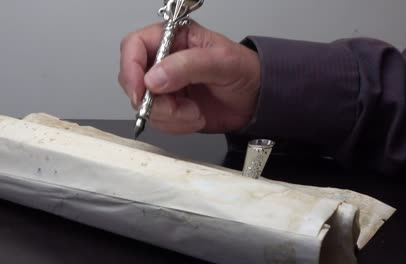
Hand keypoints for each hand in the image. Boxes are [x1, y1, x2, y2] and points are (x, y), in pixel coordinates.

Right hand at [119, 21, 260, 133]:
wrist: (258, 100)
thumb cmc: (246, 72)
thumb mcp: (222, 62)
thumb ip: (188, 65)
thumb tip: (154, 78)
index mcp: (174, 38)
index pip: (135, 46)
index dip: (131, 68)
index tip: (142, 90)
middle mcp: (165, 62)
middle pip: (135, 81)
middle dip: (155, 101)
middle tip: (177, 106)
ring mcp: (166, 86)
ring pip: (145, 106)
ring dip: (170, 116)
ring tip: (195, 112)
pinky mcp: (171, 108)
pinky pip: (159, 121)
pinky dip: (176, 125)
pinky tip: (196, 117)